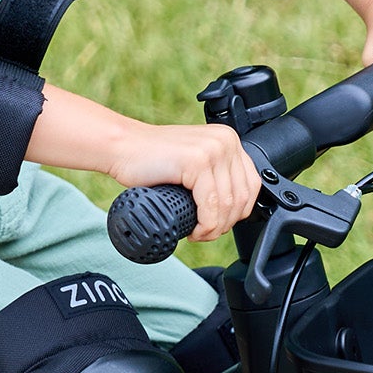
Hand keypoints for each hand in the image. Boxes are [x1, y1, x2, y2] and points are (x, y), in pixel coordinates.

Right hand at [106, 121, 260, 242]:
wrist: (122, 147)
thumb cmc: (151, 159)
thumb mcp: (194, 164)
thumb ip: (215, 175)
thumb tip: (232, 209)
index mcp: (228, 139)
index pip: (251, 185)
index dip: (238, 212)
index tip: (219, 224)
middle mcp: (226, 141)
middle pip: (241, 197)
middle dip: (226, 224)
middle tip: (205, 233)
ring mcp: (213, 149)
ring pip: (227, 204)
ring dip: (214, 229)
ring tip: (197, 233)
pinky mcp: (197, 161)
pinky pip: (210, 205)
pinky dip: (204, 225)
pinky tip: (193, 230)